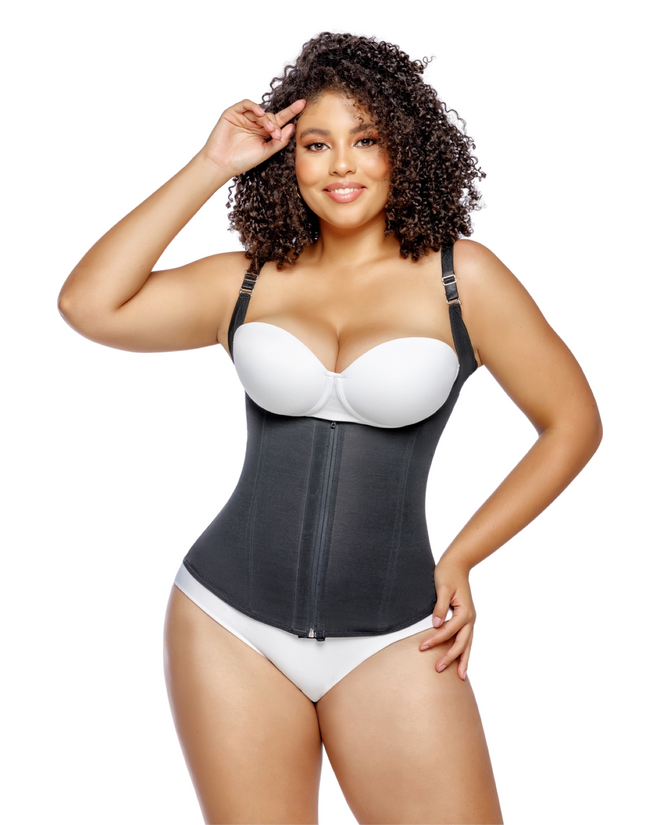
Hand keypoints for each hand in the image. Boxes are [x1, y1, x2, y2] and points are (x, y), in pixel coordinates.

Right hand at [198, 98, 305, 178]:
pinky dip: (254, 106)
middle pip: (272, 115)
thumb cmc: (242, 160)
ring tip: (269, 130)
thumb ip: (280, 140)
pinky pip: (246, 104)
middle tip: (276, 134)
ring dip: (267, 118)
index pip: (281, 120)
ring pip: (260, 111)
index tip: (303, 104)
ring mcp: (244, 117)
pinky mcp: (233, 113)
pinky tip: (260, 113)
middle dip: (276, 123)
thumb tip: (292, 126)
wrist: (222, 163)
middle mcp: (255, 124)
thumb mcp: (266, 152)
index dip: (291, 112)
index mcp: (264, 133)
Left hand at [418, 557, 475, 680]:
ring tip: (460, 677)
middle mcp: (470, 618)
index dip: (435, 640)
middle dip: (450, 657)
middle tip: (437, 669)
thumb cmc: (448, 573)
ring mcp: (469, 619)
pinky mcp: (466, 619)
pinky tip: (460, 660)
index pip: (449, 631)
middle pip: (462, 643)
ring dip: (462, 659)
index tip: (422, 647)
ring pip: (468, 644)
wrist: (458, 564)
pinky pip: (466, 638)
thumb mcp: (442, 587)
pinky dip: (464, 650)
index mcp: (465, 612)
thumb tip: (435, 625)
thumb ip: (439, 607)